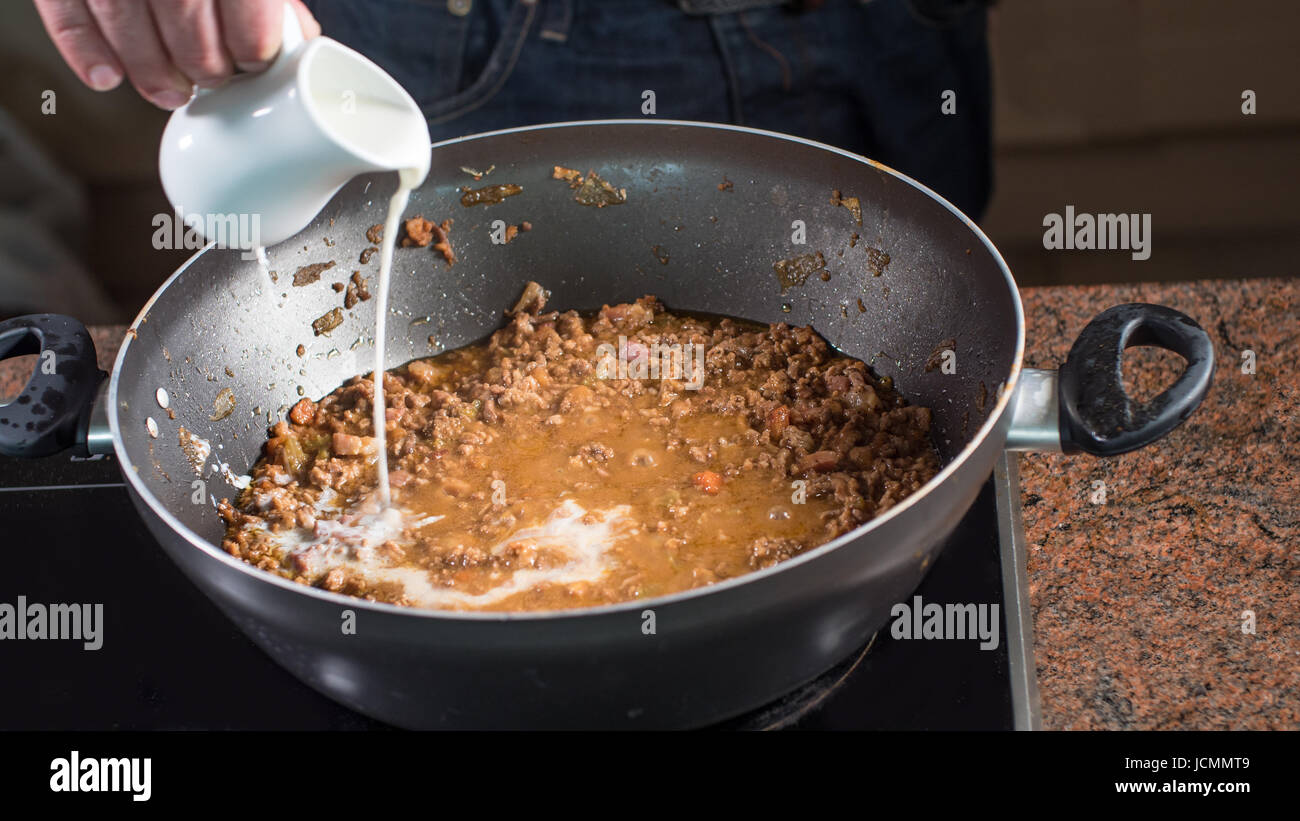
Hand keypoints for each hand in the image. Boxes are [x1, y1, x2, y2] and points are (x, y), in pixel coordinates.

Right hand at [34, 0, 321, 109]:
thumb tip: (297, 39)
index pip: (245, 5)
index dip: (253, 45)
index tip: (254, 60)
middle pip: (185, 17)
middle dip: (204, 63)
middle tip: (213, 77)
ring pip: (125, 19)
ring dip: (151, 70)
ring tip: (172, 91)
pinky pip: (67, 10)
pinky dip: (85, 49)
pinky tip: (109, 76)